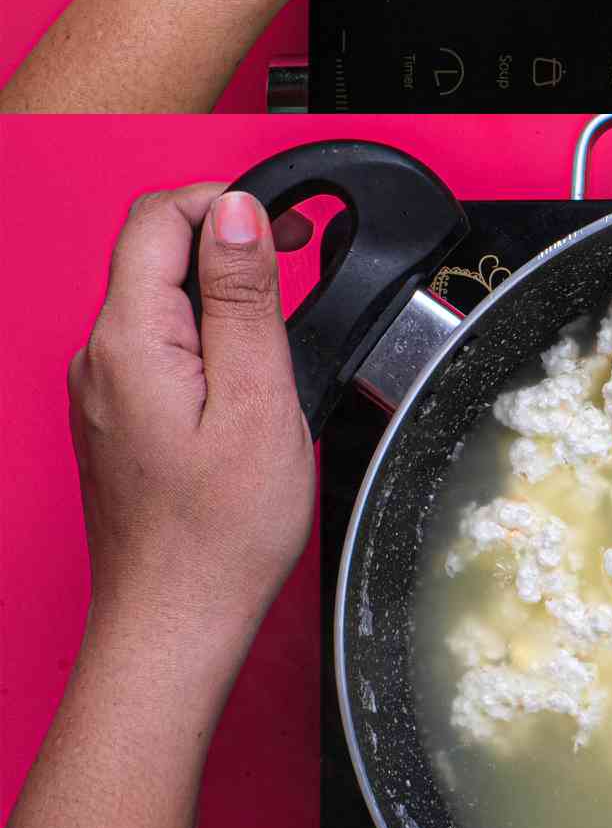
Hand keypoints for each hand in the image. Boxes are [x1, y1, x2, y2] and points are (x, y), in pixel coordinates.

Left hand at [69, 184, 314, 649]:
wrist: (174, 626)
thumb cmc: (219, 535)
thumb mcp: (258, 400)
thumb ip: (244, 298)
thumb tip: (238, 213)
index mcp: (129, 341)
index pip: (158, 217)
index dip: (227, 201)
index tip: (287, 231)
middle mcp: (99, 357)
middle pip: (154, 251)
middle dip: (228, 242)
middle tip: (295, 270)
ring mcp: (101, 388)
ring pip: (158, 297)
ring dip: (220, 292)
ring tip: (276, 340)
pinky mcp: (116, 415)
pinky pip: (158, 343)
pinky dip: (206, 336)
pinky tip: (245, 381)